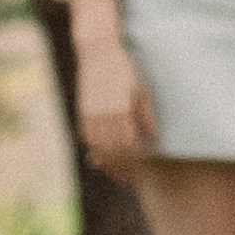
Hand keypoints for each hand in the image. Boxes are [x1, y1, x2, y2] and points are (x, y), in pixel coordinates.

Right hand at [75, 33, 157, 175]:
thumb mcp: (141, 90)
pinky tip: (101, 157)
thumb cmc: (125, 69)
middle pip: (112, 152)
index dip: (134, 164)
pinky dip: (95, 150)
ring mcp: (90, 115)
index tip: (140, 174)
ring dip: (107, 164)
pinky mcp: (81, 112)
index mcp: (121, 111)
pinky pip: (87, 138)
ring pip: (98, 149)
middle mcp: (103, 116)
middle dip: (121, 169)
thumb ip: (146, 116)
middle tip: (130, 181)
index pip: (128, 148)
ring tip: (117, 174)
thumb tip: (153, 140)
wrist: (98, 52)